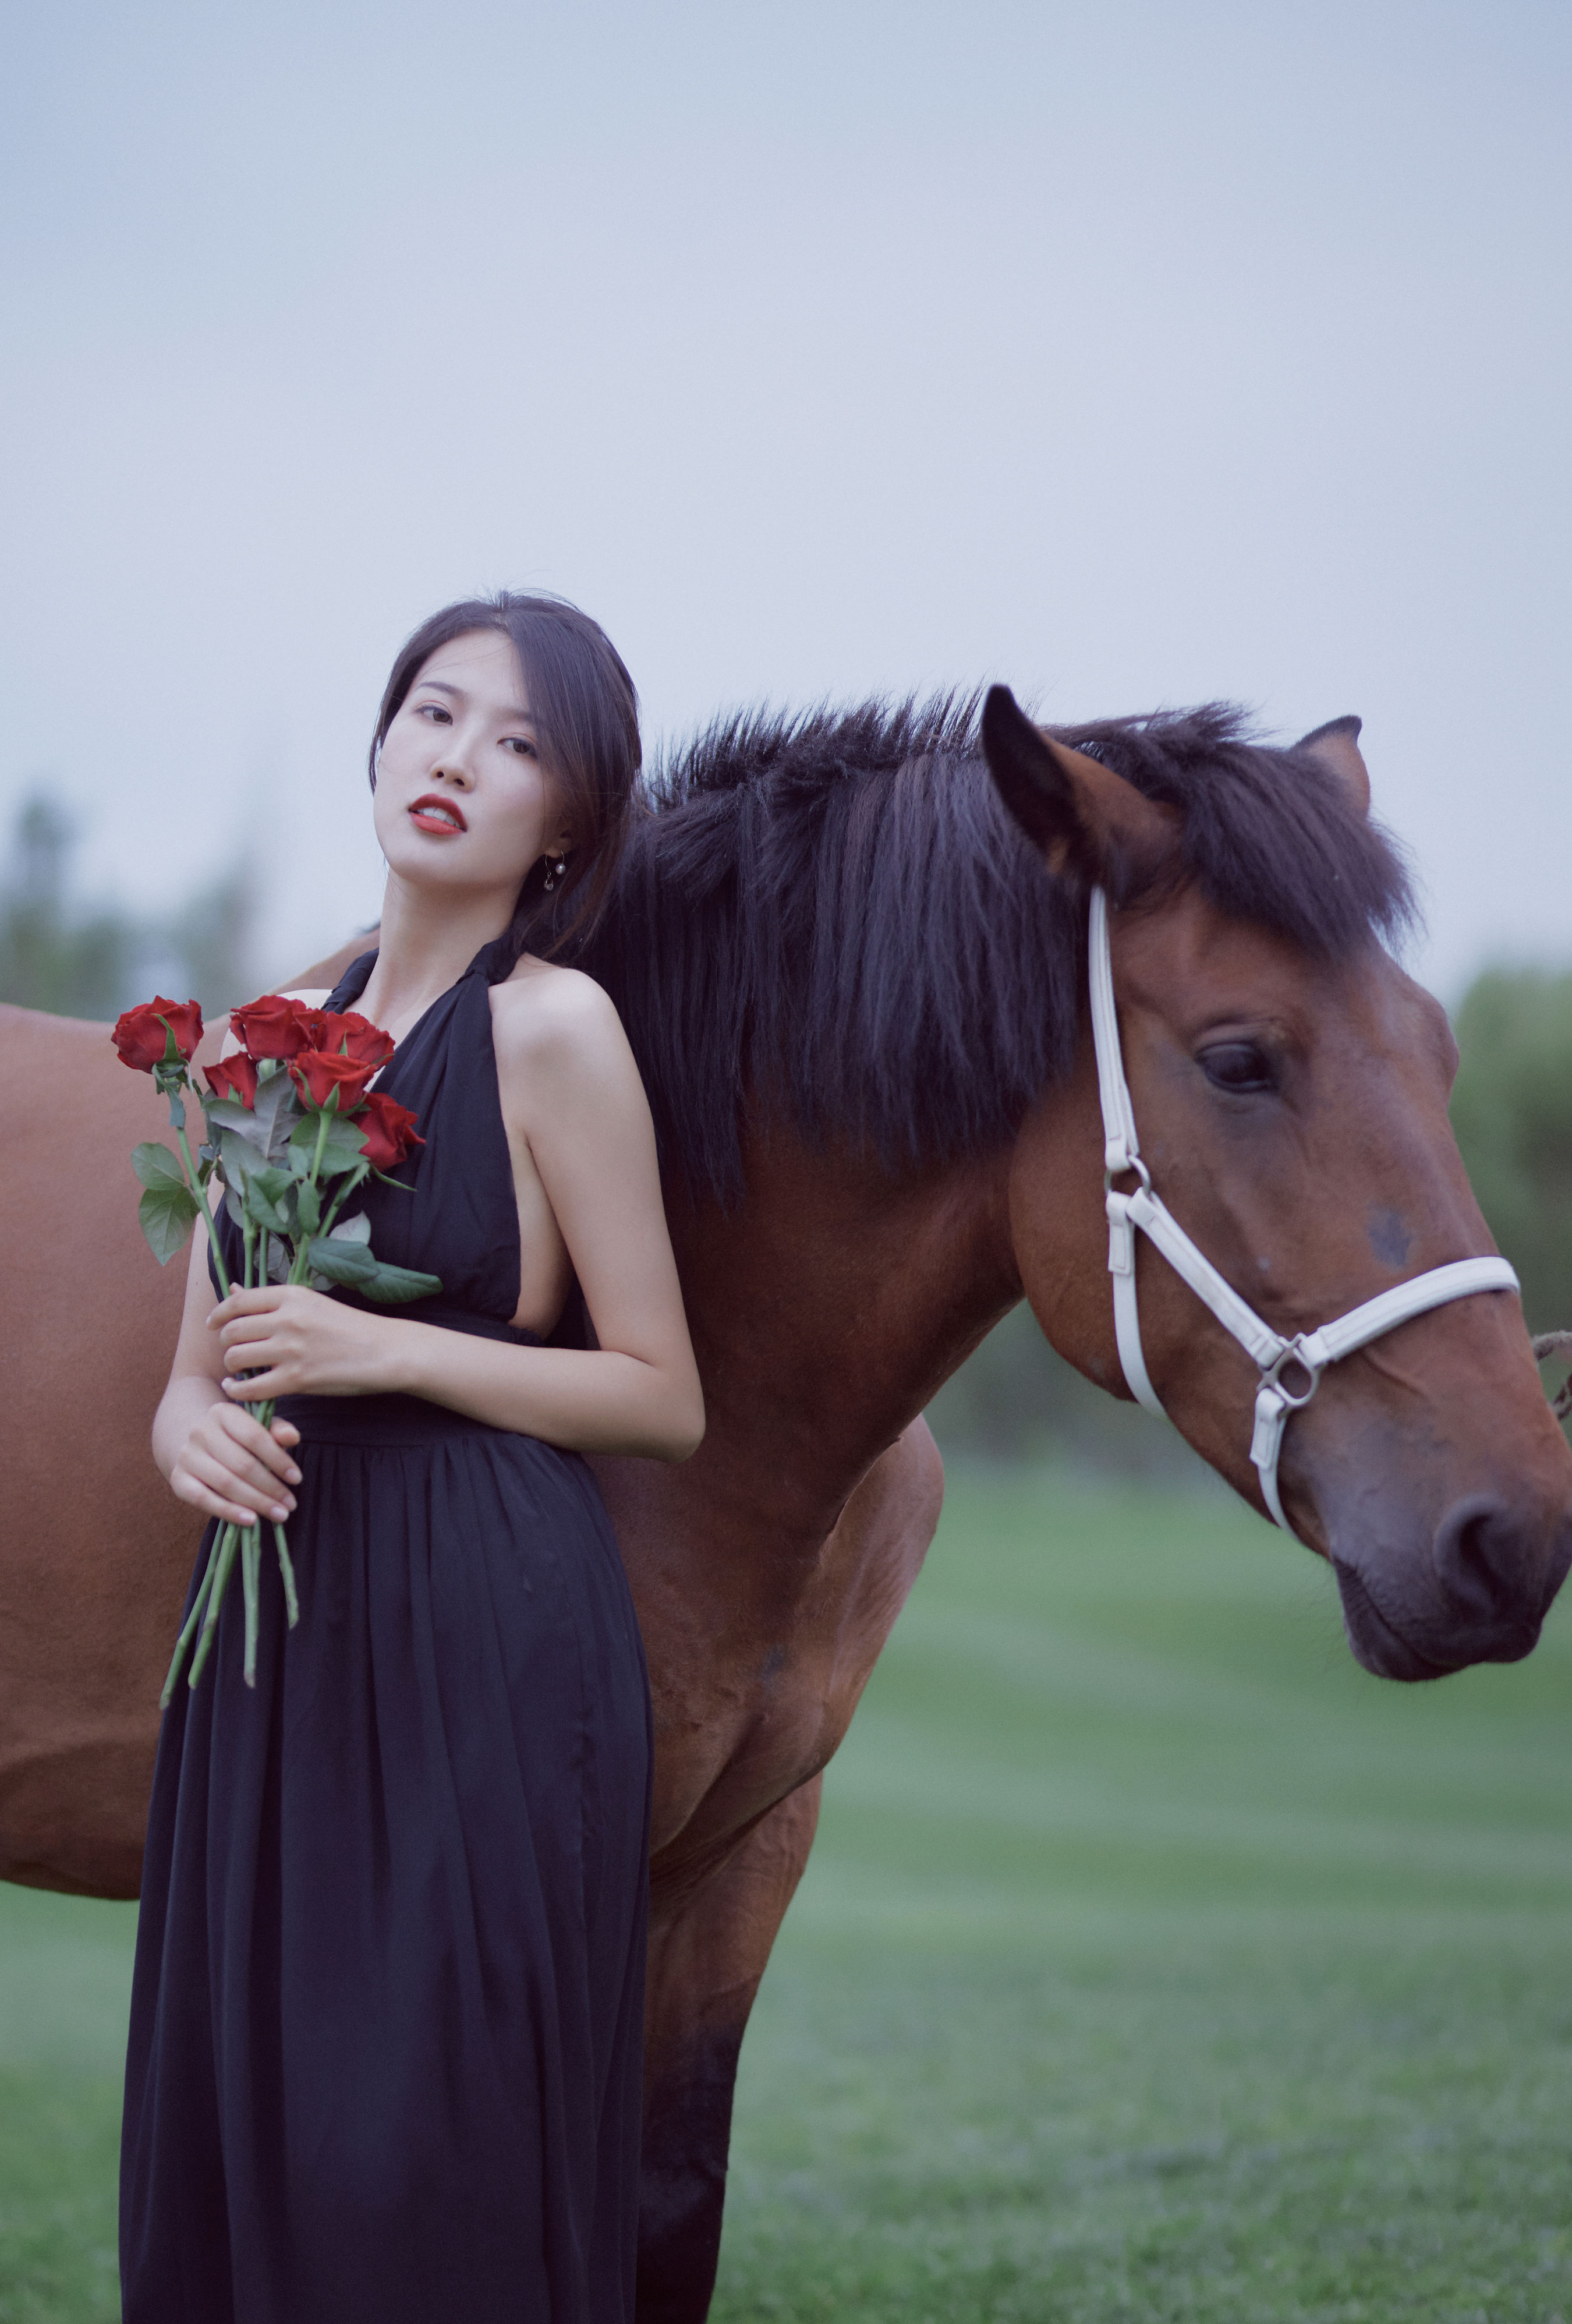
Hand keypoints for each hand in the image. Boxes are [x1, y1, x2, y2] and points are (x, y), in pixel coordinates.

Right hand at [170, 1402, 302, 1528]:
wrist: (195, 1444)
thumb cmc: (236, 1438)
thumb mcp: (258, 1428)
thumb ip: (277, 1432)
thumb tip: (293, 1437)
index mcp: (223, 1412)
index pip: (255, 1436)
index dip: (278, 1459)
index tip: (297, 1479)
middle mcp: (201, 1431)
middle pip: (242, 1464)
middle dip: (270, 1487)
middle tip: (290, 1504)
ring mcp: (187, 1456)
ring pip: (226, 1483)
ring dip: (256, 1502)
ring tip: (279, 1514)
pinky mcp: (178, 1479)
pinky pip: (203, 1499)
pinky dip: (229, 1512)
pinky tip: (251, 1520)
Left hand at [212, 1284, 393, 1402]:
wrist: (385, 1351)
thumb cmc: (350, 1327)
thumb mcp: (312, 1303)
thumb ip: (271, 1301)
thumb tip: (233, 1289)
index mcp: (292, 1295)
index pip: (239, 1301)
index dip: (219, 1315)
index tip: (213, 1325)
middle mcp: (288, 1319)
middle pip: (233, 1330)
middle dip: (225, 1343)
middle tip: (233, 1352)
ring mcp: (292, 1349)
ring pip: (236, 1357)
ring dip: (231, 1367)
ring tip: (238, 1371)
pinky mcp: (297, 1379)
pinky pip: (250, 1388)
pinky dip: (237, 1391)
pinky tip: (238, 1390)